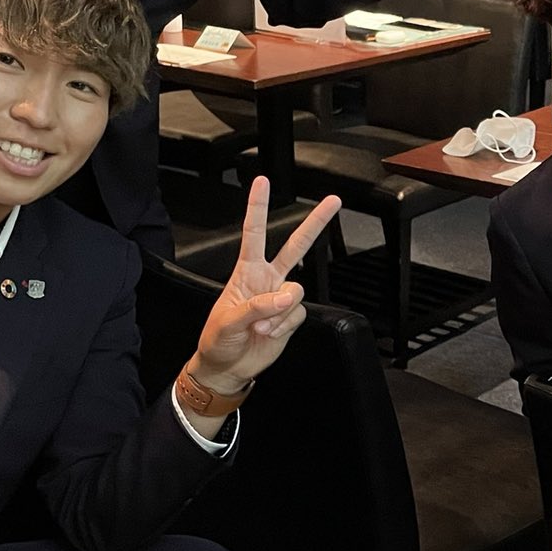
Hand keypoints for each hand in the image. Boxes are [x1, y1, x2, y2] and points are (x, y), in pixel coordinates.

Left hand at [188, 182, 342, 396]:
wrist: (228, 368)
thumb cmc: (218, 340)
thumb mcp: (227, 321)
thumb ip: (256, 306)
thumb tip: (284, 296)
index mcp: (245, 272)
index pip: (254, 233)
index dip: (257, 207)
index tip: (262, 182)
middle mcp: (267, 280)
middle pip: (295, 245)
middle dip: (315, 223)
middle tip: (333, 202)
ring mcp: (281, 299)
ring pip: (297, 290)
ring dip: (279, 313)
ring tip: (260, 327)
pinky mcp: (291, 317)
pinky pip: (299, 314)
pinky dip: (284, 326)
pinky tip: (269, 333)